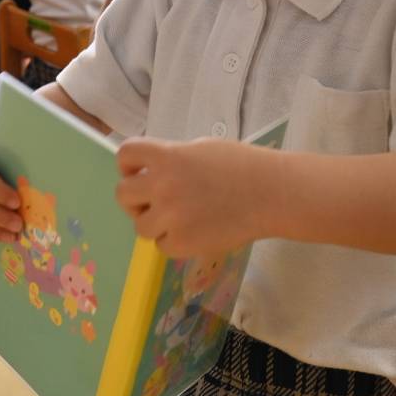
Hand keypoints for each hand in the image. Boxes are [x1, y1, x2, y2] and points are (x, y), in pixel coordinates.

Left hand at [117, 137, 272, 258]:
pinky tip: (194, 232)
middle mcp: (162, 185)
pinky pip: (162, 246)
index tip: (137, 172)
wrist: (272, 194)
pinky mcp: (182, 243)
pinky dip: (174, 242)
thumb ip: (171, 159)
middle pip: (122, 194)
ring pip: (140, 225)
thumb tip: (150, 172)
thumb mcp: (200, 149)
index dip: (128, 165)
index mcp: (167, 156)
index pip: (125, 155)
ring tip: (179, 219)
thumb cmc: (241, 166)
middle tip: (154, 202)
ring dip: (155, 223)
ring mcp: (170, 216)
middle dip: (135, 199)